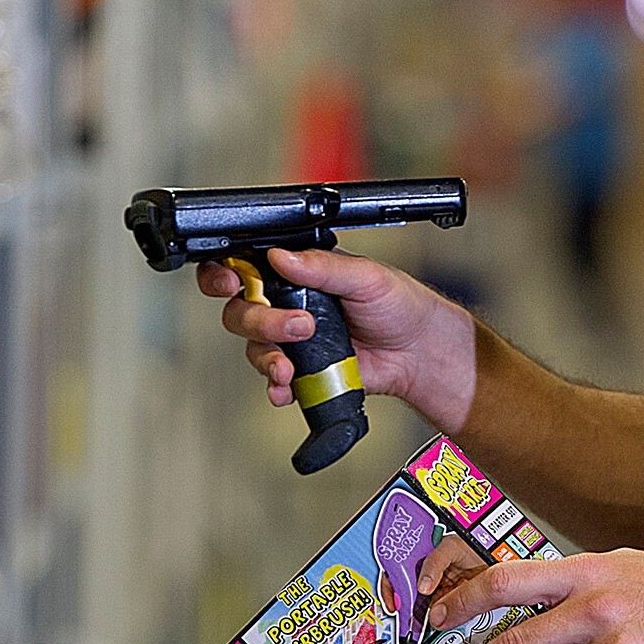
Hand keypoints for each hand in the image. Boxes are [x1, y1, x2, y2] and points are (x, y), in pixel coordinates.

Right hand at [195, 244, 476, 431]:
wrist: (419, 351)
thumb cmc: (398, 305)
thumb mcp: (365, 275)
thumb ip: (322, 266)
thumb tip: (282, 256)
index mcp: (297, 273)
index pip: (245, 267)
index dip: (225, 273)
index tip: (230, 281)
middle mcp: (287, 304)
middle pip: (241, 311)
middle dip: (258, 320)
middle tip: (295, 324)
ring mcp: (292, 341)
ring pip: (254, 347)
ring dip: (267, 356)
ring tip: (294, 361)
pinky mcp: (303, 372)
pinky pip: (274, 382)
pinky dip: (275, 387)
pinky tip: (286, 386)